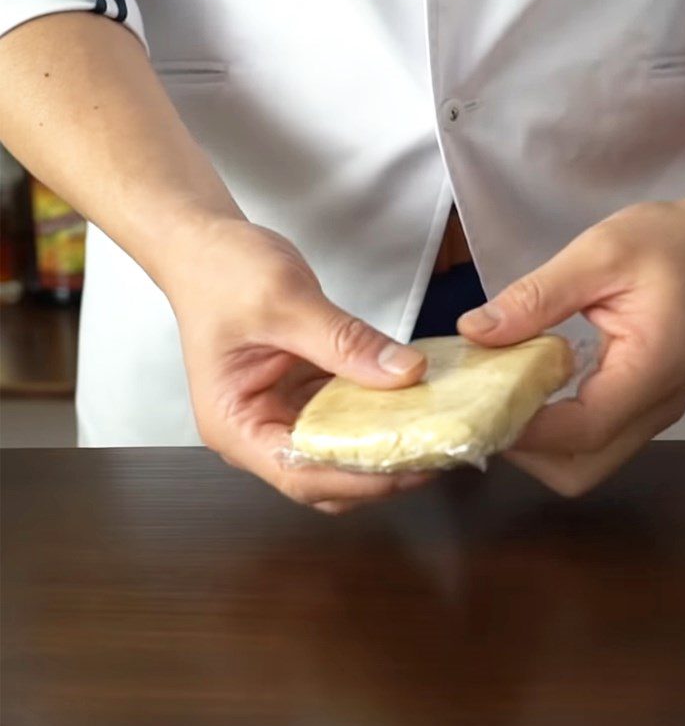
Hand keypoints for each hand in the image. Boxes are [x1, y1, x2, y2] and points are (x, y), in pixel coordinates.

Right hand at [165, 219, 430, 511]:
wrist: (207, 245)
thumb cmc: (222, 273)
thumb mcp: (287, 302)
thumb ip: (344, 341)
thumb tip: (405, 373)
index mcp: (234, 424)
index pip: (299, 473)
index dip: (358, 480)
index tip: (411, 466)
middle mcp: (256, 429)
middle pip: (324, 474)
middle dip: (378, 471)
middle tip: (435, 452)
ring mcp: (281, 413)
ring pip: (340, 450)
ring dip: (383, 445)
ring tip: (433, 433)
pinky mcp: (303, 395)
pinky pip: (346, 416)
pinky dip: (378, 414)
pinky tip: (412, 403)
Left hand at [458, 196, 684, 495]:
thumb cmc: (672, 242)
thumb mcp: (599, 254)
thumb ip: (537, 297)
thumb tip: (475, 330)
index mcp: (651, 372)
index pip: (580, 431)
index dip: (522, 430)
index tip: (475, 406)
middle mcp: (656, 407)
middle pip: (580, 469)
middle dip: (525, 451)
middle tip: (486, 404)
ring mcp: (654, 413)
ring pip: (586, 463)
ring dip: (538, 444)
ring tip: (502, 396)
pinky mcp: (645, 406)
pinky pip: (595, 441)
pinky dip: (556, 430)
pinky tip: (530, 391)